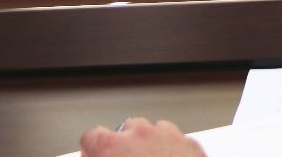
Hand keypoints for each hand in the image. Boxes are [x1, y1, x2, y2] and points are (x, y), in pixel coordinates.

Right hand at [80, 118, 204, 156]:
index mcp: (110, 147)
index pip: (91, 137)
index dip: (93, 151)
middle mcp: (138, 135)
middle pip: (126, 130)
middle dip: (125, 147)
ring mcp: (166, 135)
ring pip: (153, 132)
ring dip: (150, 146)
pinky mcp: (189, 143)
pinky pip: (176, 140)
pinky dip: (172, 151)